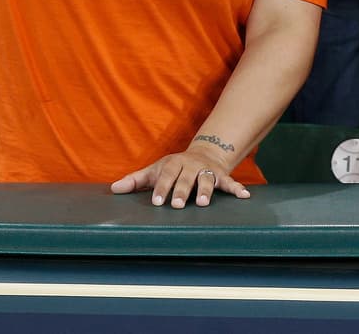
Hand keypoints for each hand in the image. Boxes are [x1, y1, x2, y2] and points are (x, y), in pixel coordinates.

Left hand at [110, 148, 250, 206]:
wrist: (204, 153)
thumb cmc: (174, 167)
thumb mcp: (155, 170)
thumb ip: (136, 180)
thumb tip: (113, 189)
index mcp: (173, 164)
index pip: (166, 175)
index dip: (162, 188)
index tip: (157, 202)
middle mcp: (191, 165)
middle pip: (186, 178)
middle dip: (182, 191)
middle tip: (177, 205)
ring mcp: (207, 170)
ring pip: (207, 179)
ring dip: (206, 190)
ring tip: (203, 203)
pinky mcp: (221, 175)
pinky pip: (230, 182)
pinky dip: (237, 188)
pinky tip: (244, 196)